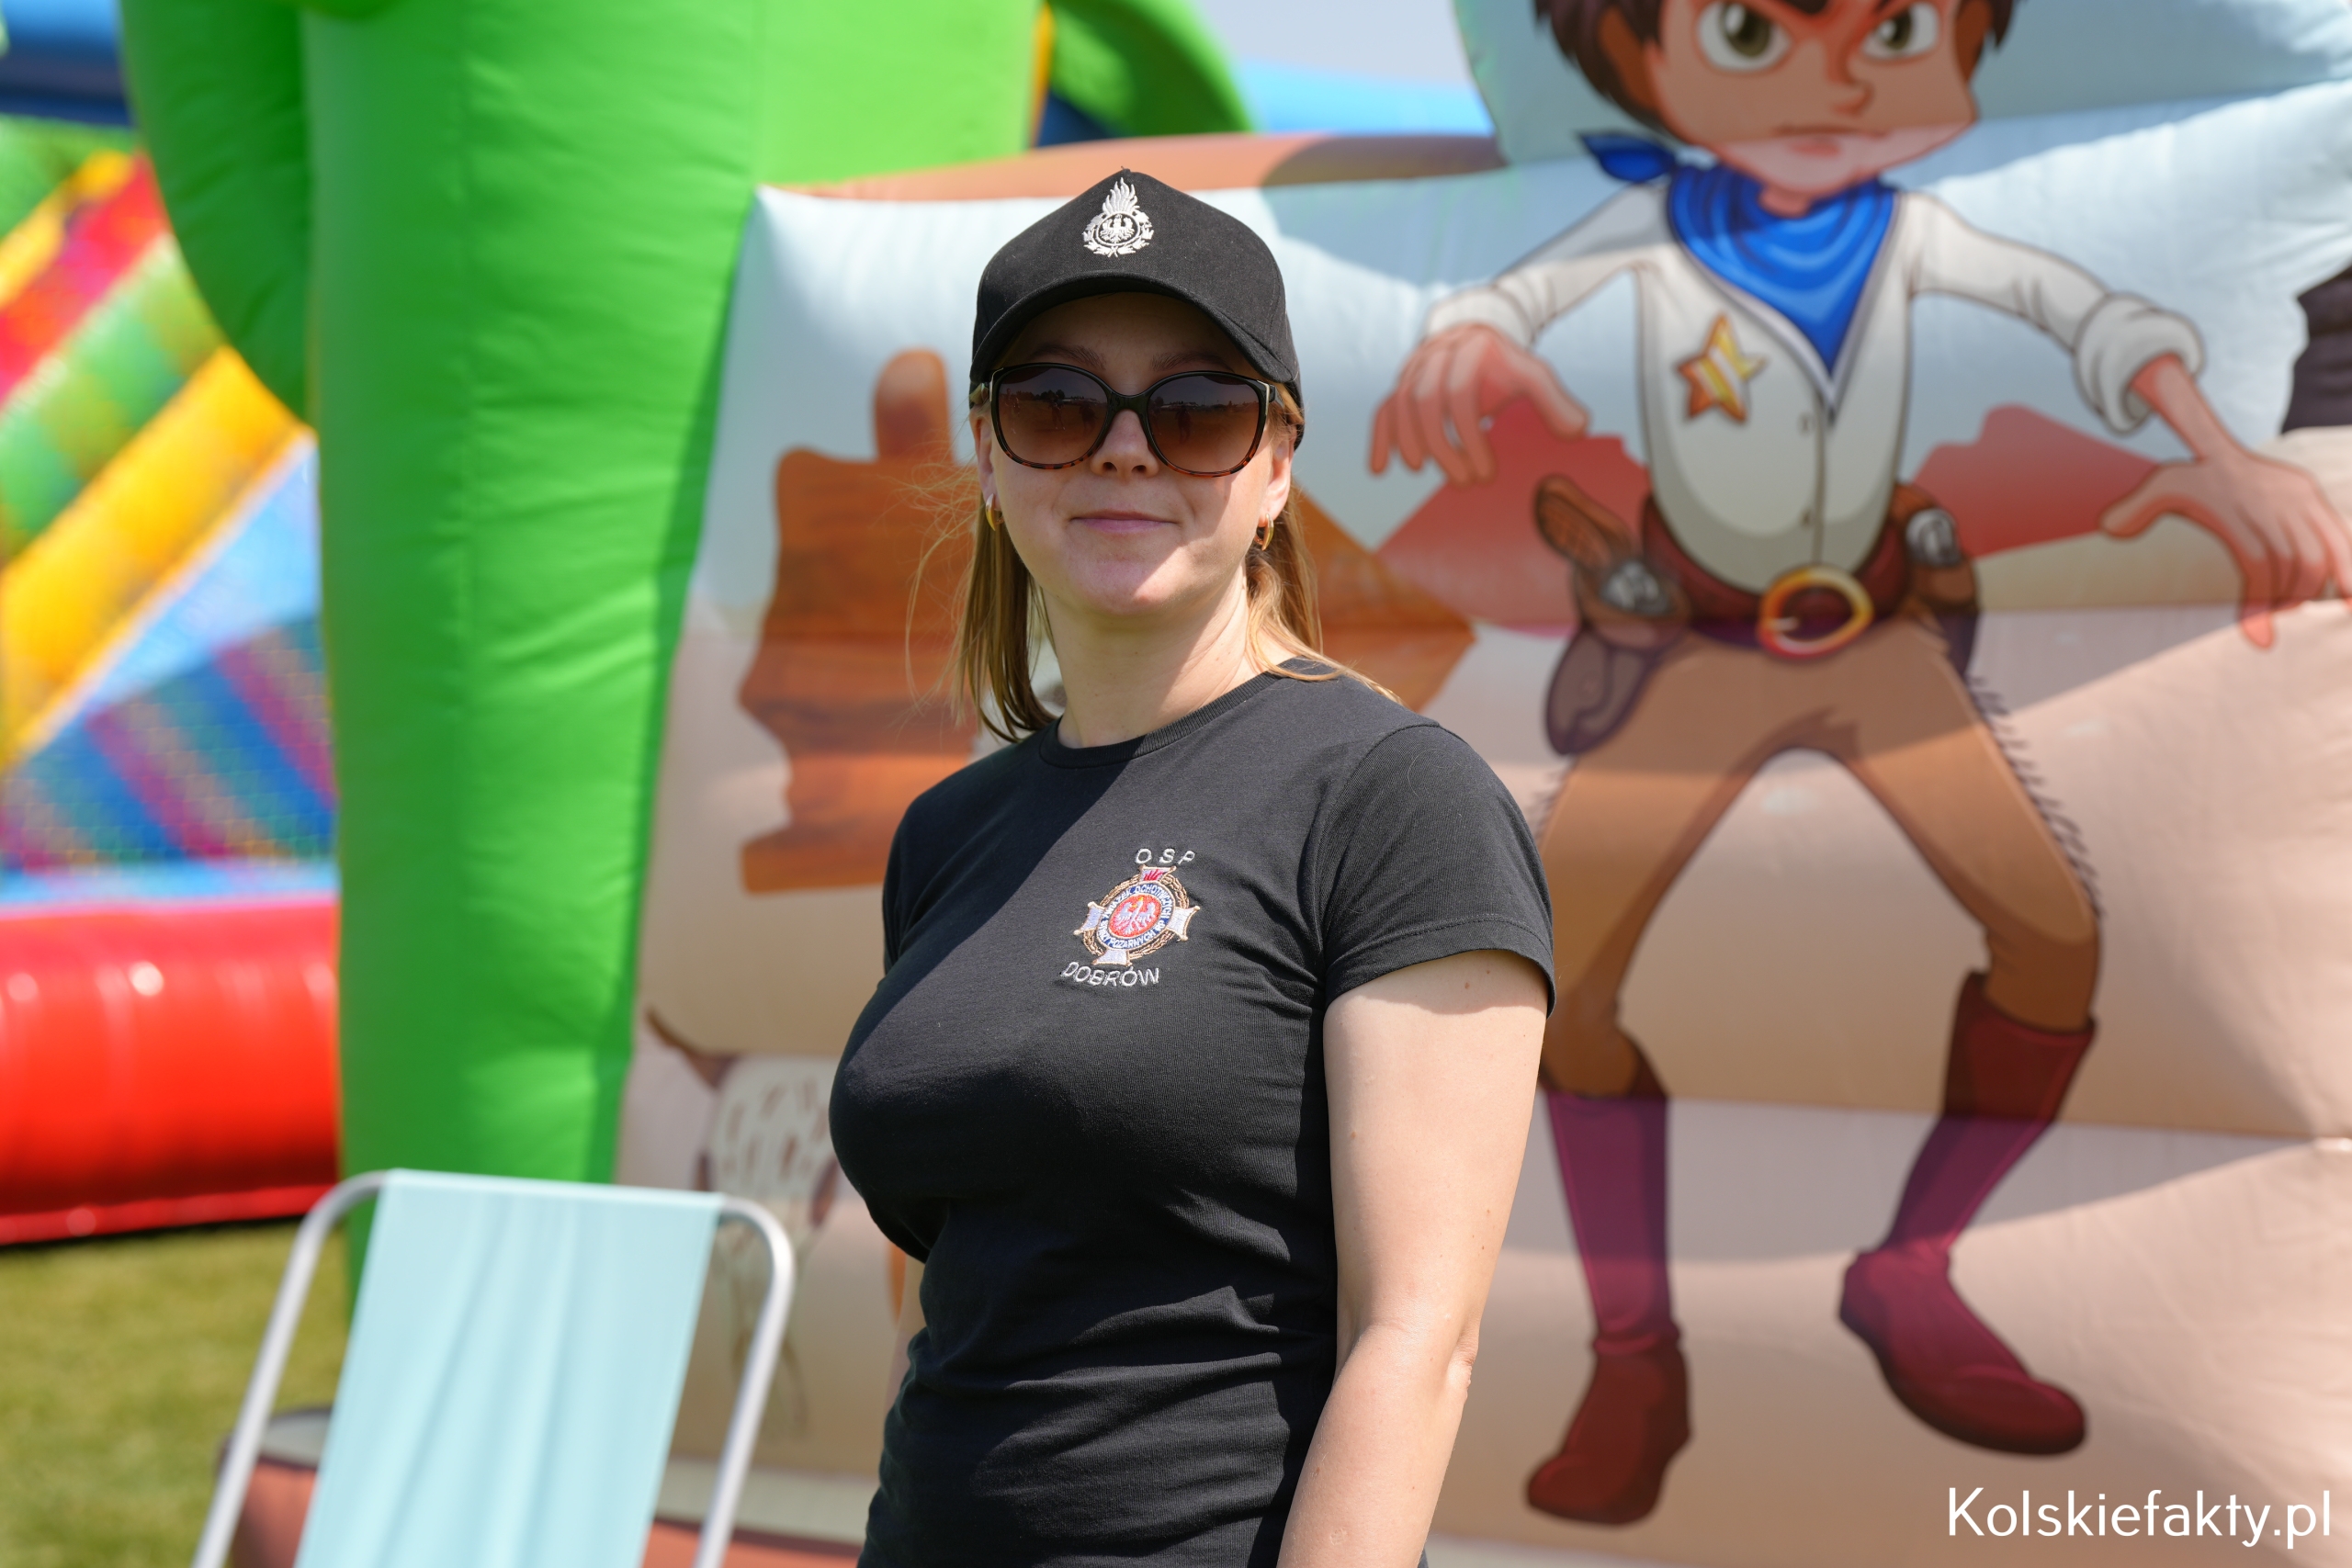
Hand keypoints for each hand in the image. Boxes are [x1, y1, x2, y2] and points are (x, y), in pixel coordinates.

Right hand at [1369, 324, 1588, 484]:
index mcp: (1472, 349)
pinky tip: (1379, 470)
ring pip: (1401, 405)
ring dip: (1409, 443)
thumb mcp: (1534, 375)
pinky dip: (1380, 440)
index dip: (1469, 437)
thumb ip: (1555, 401)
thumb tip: (1577, 430)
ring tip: (1423, 472)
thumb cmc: (1508, 364)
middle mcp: (1437, 355)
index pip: (1460, 395)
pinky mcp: (1400, 386)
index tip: (1486, 474)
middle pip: (1425, 401)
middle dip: (1441, 446)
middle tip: (1462, 482)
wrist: (1476, 333)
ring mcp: (1414, 369)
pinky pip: (1383, 411)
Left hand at [2099, 450, 2351, 648]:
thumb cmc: (2185, 479)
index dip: (2260, 604)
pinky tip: (2347, 600)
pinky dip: (2347, 568)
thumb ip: (2133, 509)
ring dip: (2314, 589)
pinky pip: (2340, 536)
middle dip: (2289, 599)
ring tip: (2297, 609)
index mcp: (2234, 502)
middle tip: (2275, 620)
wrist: (2215, 446)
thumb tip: (2109, 527)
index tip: (2261, 643)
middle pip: (2294, 564)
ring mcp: (2296, 494)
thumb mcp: (2157, 486)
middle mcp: (2270, 497)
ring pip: (2320, 554)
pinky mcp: (2311, 495)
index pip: (2256, 562)